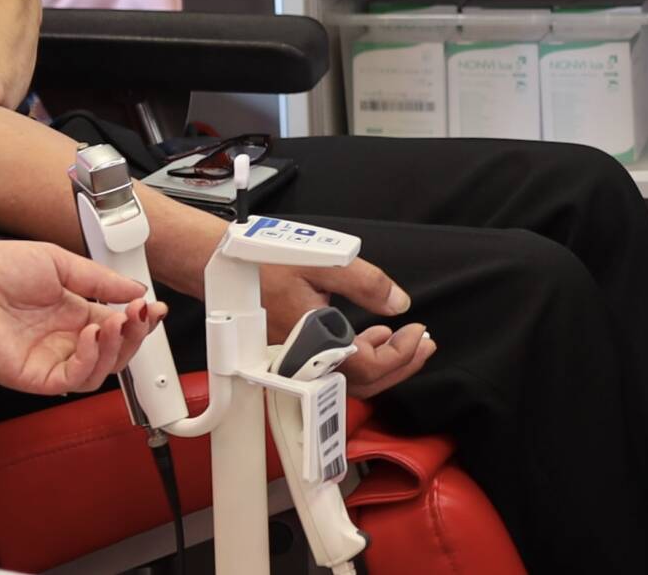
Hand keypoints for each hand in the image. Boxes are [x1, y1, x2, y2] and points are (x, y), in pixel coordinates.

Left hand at [0, 242, 166, 395]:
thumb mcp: (59, 262)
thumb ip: (99, 280)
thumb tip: (134, 289)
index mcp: (73, 312)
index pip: (117, 325)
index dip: (139, 320)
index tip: (154, 308)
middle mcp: (64, 338)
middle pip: (115, 351)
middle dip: (136, 335)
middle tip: (143, 315)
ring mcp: (51, 358)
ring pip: (100, 370)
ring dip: (118, 347)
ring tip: (120, 321)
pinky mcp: (35, 376)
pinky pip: (73, 377)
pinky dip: (91, 359)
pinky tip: (93, 335)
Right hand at [260, 256, 436, 399]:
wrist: (223, 269)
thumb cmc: (266, 264)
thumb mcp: (326, 263)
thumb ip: (367, 284)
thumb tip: (399, 304)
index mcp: (316, 344)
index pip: (369, 368)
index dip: (402, 355)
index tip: (420, 332)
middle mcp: (305, 363)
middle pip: (363, 383)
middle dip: (401, 365)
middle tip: (424, 344)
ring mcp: (297, 363)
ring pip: (348, 380)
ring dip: (382, 363)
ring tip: (405, 340)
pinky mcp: (292, 357)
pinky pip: (333, 370)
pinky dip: (359, 359)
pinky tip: (371, 336)